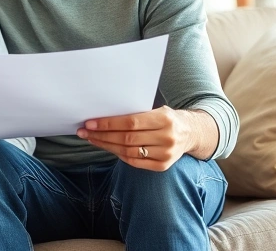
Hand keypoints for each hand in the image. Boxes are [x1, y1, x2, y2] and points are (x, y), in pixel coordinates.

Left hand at [77, 106, 191, 170]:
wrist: (190, 133)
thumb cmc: (166, 118)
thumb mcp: (156, 110)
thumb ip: (135, 114)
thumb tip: (102, 118)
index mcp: (164, 119)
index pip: (130, 123)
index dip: (108, 124)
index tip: (90, 123)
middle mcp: (167, 137)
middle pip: (127, 139)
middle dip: (102, 135)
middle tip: (84, 132)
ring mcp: (166, 154)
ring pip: (128, 151)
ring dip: (106, 146)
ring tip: (92, 139)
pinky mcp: (163, 166)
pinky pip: (135, 162)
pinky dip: (119, 155)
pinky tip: (107, 147)